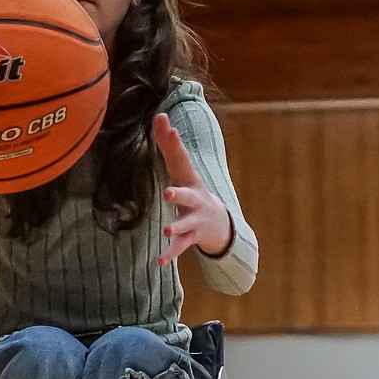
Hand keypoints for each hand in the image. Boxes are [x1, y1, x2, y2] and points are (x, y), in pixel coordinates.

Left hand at [153, 113, 232, 265]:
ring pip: (185, 223)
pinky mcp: (192, 237)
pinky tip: (159, 262)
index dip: (174, 143)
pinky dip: (170, 254)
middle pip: (187, 193)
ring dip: (177, 226)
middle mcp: (195, 198)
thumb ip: (169, 145)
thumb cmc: (193, 191)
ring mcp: (195, 218)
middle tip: (168, 192)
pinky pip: (180, 247)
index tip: (168, 127)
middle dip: (178, 193)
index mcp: (189, 179)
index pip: (180, 158)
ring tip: (166, 230)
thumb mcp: (182, 169)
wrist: (219, 223)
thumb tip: (159, 115)